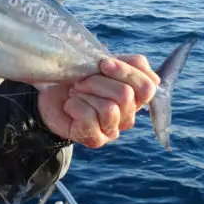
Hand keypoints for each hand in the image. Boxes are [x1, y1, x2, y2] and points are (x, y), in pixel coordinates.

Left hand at [37, 55, 159, 148]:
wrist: (49, 93)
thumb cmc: (78, 77)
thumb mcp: (103, 63)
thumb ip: (131, 65)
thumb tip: (154, 79)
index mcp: (135, 96)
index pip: (147, 87)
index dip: (126, 72)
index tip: (103, 63)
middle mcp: (128, 115)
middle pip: (125, 95)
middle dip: (98, 81)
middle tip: (81, 81)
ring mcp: (112, 130)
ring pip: (109, 109)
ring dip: (86, 94)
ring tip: (75, 92)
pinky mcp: (95, 140)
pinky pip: (90, 120)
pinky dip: (75, 106)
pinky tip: (70, 106)